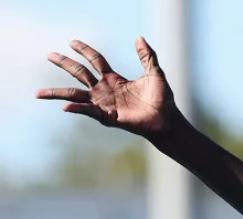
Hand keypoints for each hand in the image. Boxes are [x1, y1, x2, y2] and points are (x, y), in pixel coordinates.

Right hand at [36, 37, 179, 137]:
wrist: (167, 120)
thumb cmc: (161, 99)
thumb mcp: (155, 73)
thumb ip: (147, 56)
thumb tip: (139, 37)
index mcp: (114, 79)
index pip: (95, 60)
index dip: (84, 50)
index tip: (71, 42)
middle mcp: (105, 90)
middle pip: (80, 73)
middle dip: (64, 64)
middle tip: (49, 55)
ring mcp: (104, 104)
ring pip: (75, 95)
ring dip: (57, 93)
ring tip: (38, 93)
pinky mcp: (107, 117)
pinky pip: (89, 111)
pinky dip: (77, 109)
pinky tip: (65, 106)